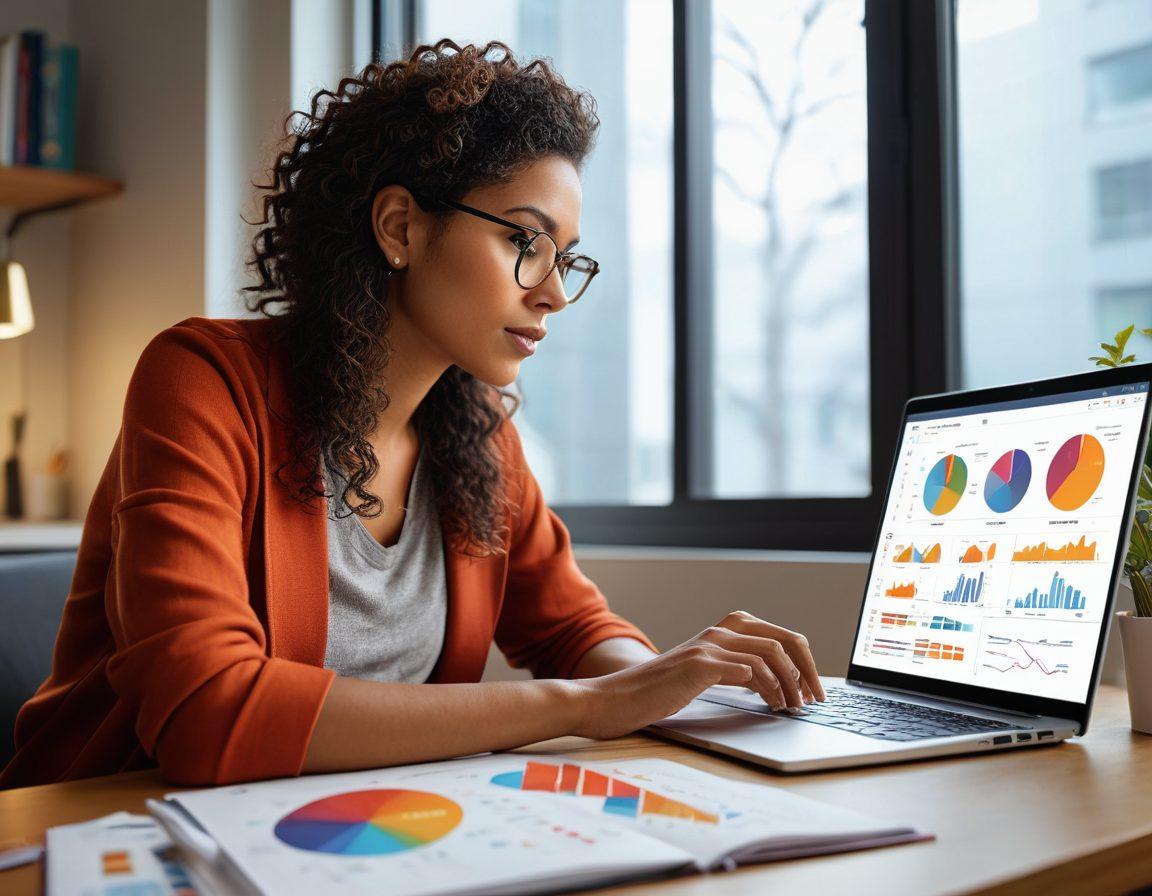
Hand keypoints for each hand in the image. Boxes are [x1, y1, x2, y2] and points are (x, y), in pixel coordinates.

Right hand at [569, 610, 825, 739]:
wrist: (613, 699)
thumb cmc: (655, 694)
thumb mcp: (700, 675)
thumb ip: (731, 670)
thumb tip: (774, 684)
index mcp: (720, 632)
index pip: (778, 634)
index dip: (802, 661)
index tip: (811, 688)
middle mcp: (718, 632)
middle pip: (783, 638)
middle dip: (807, 669)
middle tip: (814, 698)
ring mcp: (708, 646)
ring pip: (771, 654)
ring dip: (790, 684)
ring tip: (793, 707)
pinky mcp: (700, 665)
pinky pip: (750, 670)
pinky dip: (769, 689)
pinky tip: (772, 706)